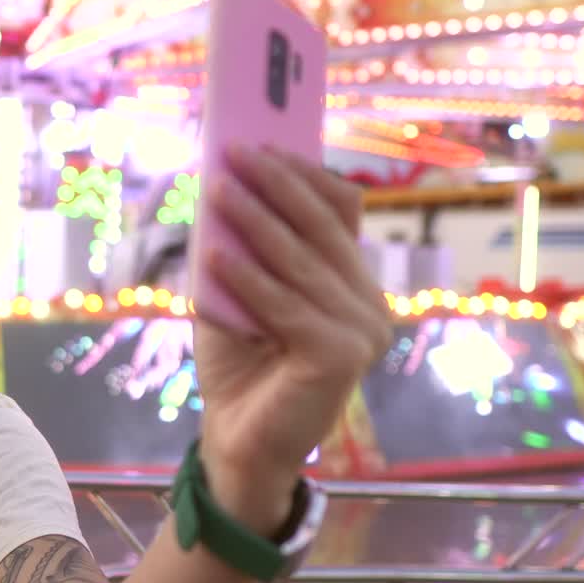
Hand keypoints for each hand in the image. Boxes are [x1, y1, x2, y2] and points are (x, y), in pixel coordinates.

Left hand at [193, 146, 390, 531]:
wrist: (240, 439)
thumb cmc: (240, 363)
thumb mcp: (240, 293)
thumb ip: (245, 248)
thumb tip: (226, 182)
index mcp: (355, 283)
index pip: (341, 213)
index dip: (304, 175)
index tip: (263, 143)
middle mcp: (370, 304)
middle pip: (322, 229)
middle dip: (276, 185)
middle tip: (236, 151)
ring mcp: (363, 332)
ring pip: (299, 263)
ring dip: (254, 221)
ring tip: (217, 188)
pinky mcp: (341, 357)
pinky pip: (284, 306)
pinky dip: (246, 279)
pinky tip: (213, 253)